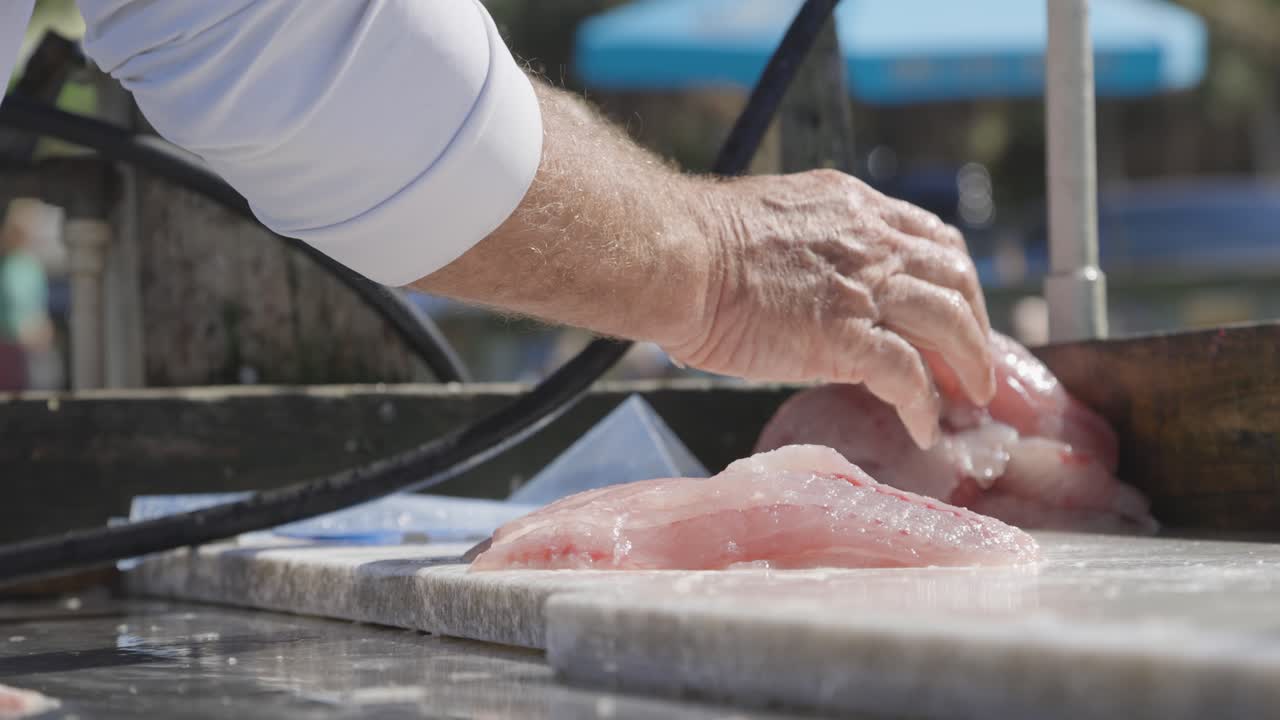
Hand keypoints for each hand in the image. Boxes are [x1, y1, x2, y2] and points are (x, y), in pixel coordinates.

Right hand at [667, 170, 994, 447]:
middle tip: (975, 361)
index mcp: (854, 209)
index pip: (932, 239)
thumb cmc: (699, 246)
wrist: (677, 259)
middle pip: (956, 279)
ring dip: (970, 364)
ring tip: (972, 398)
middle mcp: (872, 242)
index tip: (956, 309)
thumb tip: (814, 284)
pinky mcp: (847, 337)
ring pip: (950, 324)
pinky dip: (922, 406)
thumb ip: (814, 247)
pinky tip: (923, 429)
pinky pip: (907, 376)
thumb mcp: (777, 222)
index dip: (955, 279)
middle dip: (976, 322)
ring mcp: (864, 289)